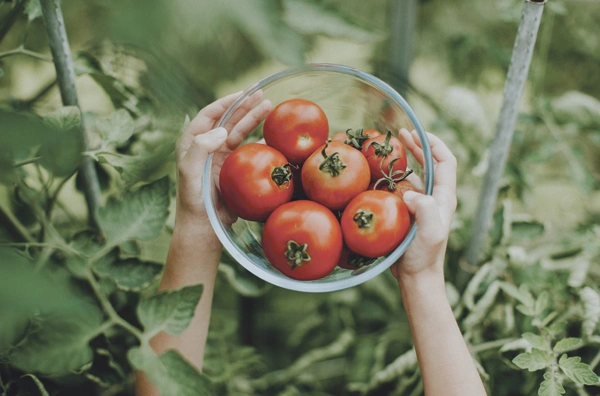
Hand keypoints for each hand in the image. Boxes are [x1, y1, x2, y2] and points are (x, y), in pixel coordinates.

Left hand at [175, 91, 271, 227]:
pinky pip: (249, 150)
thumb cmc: (194, 201)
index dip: (226, 102)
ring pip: (240, 132)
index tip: (242, 93)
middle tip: (262, 95)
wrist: (204, 227)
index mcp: (192, 142)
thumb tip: (221, 130)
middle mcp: (207, 146)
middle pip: (228, 120)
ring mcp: (221, 158)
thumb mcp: (190, 173)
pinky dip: (261, 141)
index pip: (210, 115)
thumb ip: (200, 149)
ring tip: (269, 107)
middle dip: (244, 106)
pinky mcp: (233, 169)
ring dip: (254, 119)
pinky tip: (272, 135)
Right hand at [391, 129, 457, 280]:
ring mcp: (422, 205)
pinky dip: (393, 177)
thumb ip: (425, 210)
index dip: (434, 144)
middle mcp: (436, 198)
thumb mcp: (429, 232)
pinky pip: (403, 188)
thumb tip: (411, 193)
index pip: (446, 161)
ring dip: (405, 159)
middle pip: (431, 163)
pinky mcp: (409, 213)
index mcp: (444, 197)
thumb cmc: (424, 256)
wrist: (417, 277)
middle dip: (418, 145)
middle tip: (400, 133)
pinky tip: (379, 175)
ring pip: (416, 174)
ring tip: (389, 149)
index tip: (417, 133)